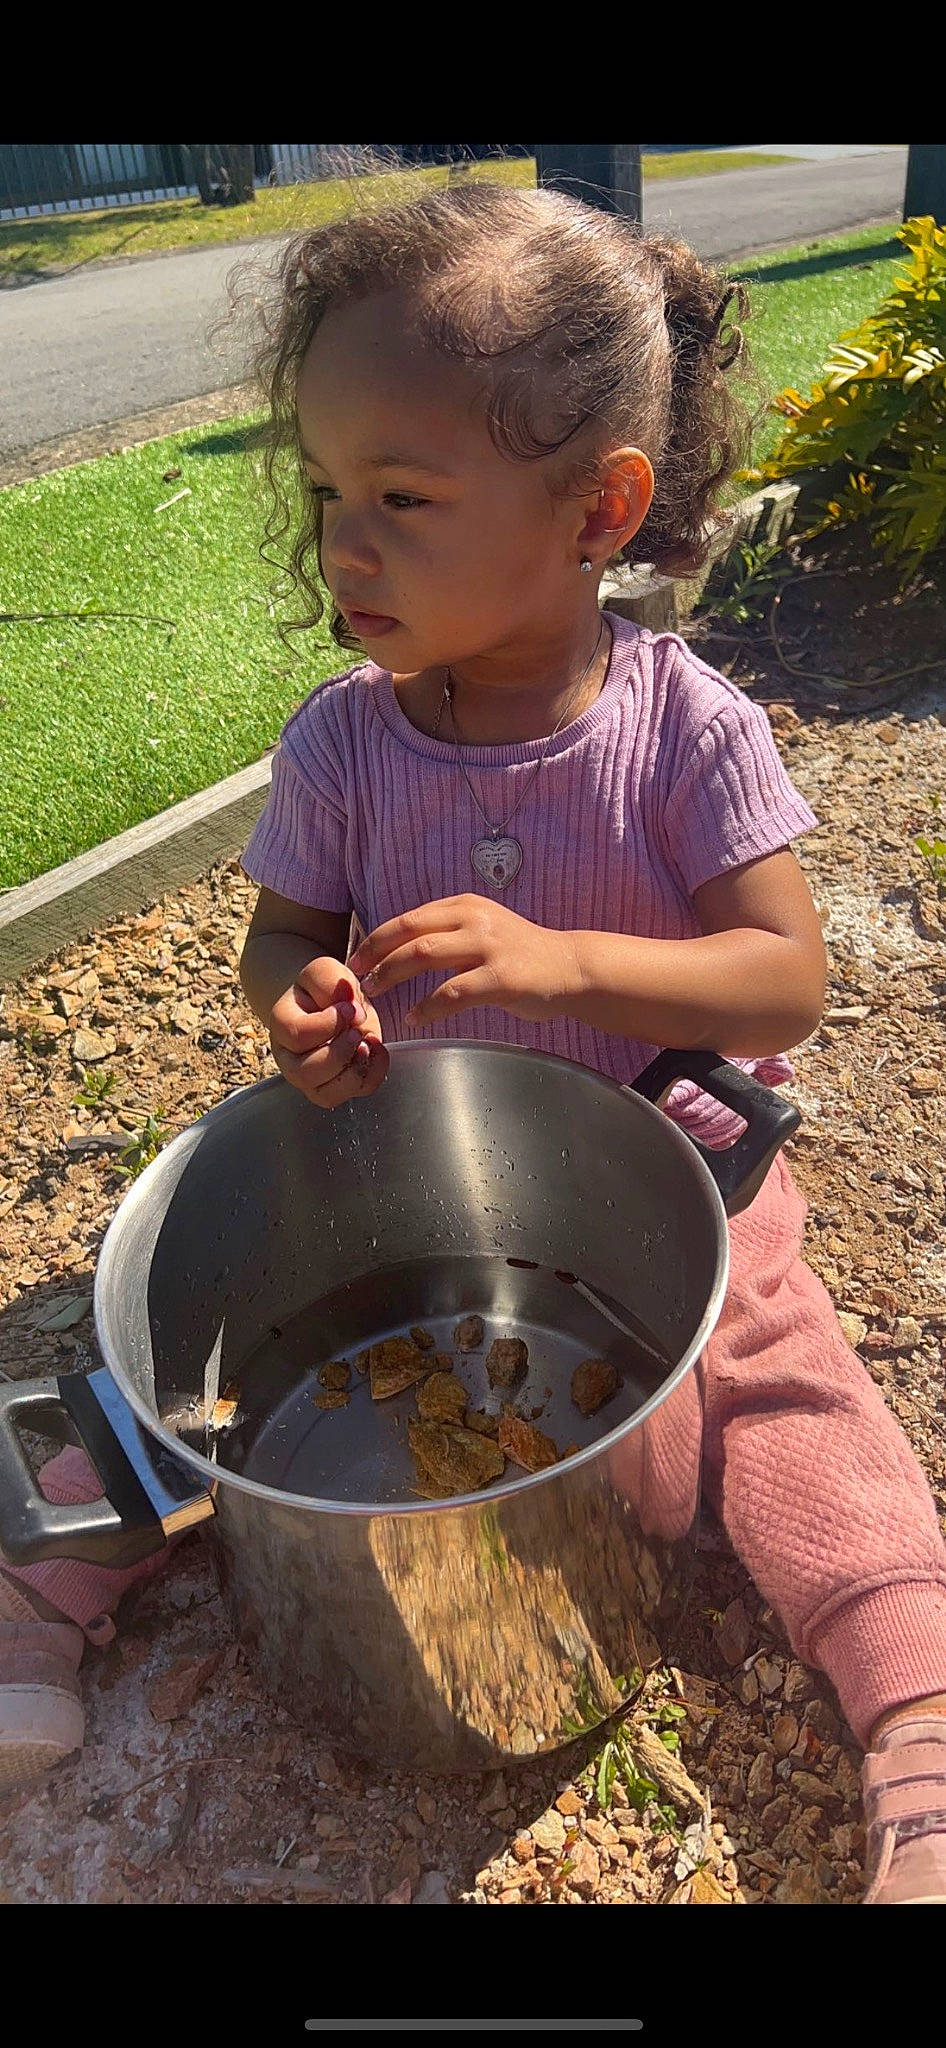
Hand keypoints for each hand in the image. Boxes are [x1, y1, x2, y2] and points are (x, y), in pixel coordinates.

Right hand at [269, 955, 388, 1106]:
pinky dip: (373, 1075)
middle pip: (305, 1072)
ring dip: (354, 1070)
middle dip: (339, 1053)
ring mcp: (309, 1078)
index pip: (297, 1034)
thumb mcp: (325, 972)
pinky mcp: (333, 1088)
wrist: (330, 1003)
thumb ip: (332, 982)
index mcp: (282, 1024)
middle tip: (358, 1032)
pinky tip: (376, 1051)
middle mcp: (289, 1057)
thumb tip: (352, 1011)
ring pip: (326, 1095)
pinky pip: (353, 1094)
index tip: (351, 1007)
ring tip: (367, 1044)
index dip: (329, 1023)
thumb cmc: (325, 989)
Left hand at [349, 897, 579, 1027]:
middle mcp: (474, 919)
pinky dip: (427, 1007)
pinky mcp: (501, 977)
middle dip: (374, 957)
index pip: (407, 919)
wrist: (571, 967)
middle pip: (408, 934)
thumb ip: (446, 933)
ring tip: (374, 995)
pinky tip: (414, 1018)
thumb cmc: (521, 954)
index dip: (375, 940)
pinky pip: (452, 992)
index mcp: (464, 905)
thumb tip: (397, 949)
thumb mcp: (482, 929)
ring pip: (423, 955)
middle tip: (357, 981)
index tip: (356, 961)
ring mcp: (489, 946)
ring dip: (392, 976)